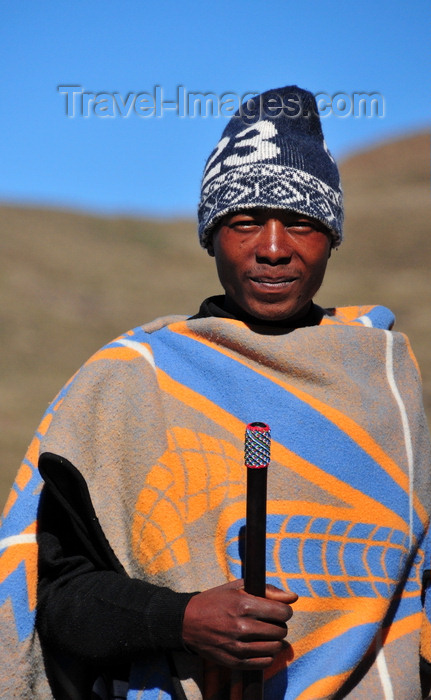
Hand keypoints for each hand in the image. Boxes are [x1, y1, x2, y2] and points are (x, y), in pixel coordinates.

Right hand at [182, 579, 297, 669]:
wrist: (187, 622)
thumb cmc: (215, 601)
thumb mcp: (237, 587)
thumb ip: (268, 590)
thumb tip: (294, 597)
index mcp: (243, 604)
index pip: (283, 613)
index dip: (285, 611)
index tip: (279, 611)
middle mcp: (242, 626)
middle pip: (280, 631)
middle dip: (280, 625)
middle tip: (270, 622)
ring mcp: (238, 647)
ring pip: (275, 648)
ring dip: (275, 641)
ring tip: (264, 634)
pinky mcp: (234, 662)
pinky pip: (264, 662)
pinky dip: (267, 655)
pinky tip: (259, 646)